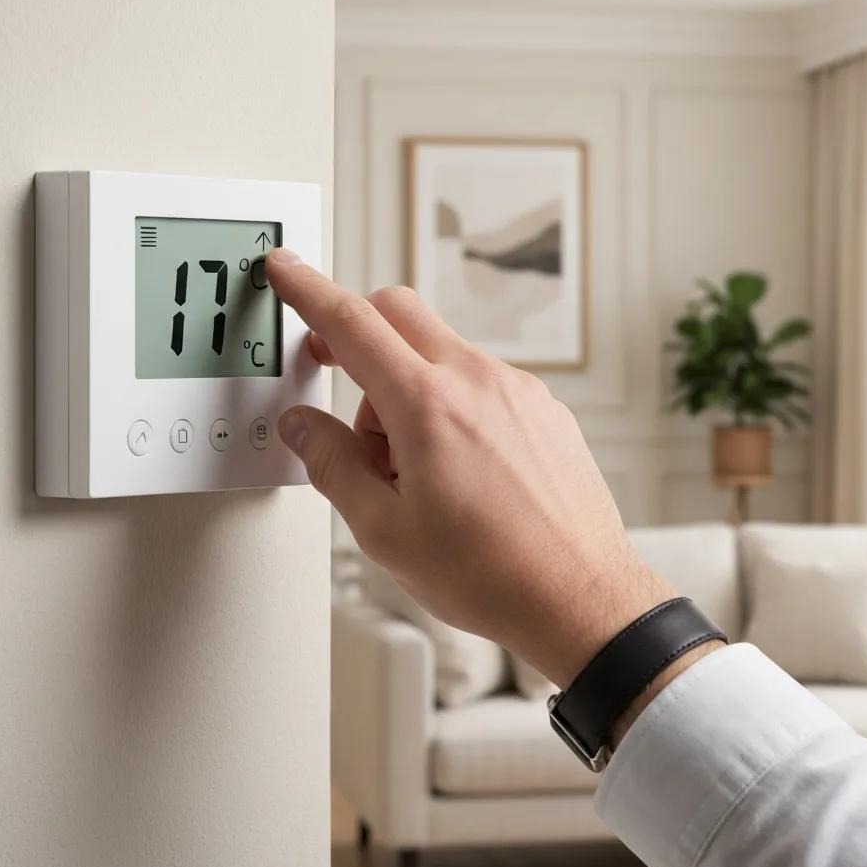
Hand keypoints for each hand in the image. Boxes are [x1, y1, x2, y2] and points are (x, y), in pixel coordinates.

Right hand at [266, 248, 674, 687]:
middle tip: (336, 374)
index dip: (308, 291)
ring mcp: (517, 389)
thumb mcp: (385, 531)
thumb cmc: (493, 573)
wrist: (579, 596)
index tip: (287, 269)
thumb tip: (304, 427)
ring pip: (439, 351)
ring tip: (407, 464)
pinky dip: (449, 400)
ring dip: (405, 382)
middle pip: (398, 312)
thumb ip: (333, 466)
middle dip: (356, 331)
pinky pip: (479, 378)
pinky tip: (455, 465)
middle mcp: (477, 380)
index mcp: (428, 405)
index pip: (351, 323)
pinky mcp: (543, 407)